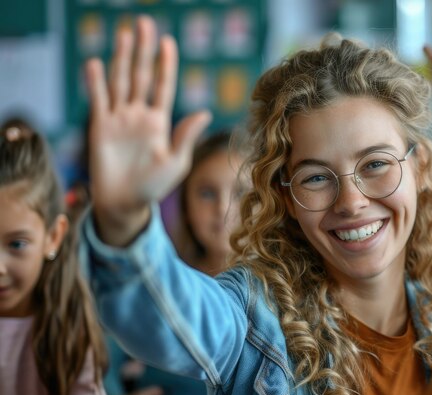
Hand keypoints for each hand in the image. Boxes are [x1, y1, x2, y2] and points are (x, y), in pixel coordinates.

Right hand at [84, 16, 210, 244]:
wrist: (124, 204)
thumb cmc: (153, 187)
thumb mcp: (176, 163)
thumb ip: (186, 136)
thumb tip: (205, 112)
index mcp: (160, 122)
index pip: (164, 86)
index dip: (165, 64)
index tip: (168, 42)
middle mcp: (139, 115)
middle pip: (141, 76)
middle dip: (143, 51)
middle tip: (144, 23)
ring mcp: (119, 119)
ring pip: (120, 82)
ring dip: (121, 59)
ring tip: (124, 35)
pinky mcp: (99, 127)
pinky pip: (98, 100)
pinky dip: (96, 83)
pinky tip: (95, 63)